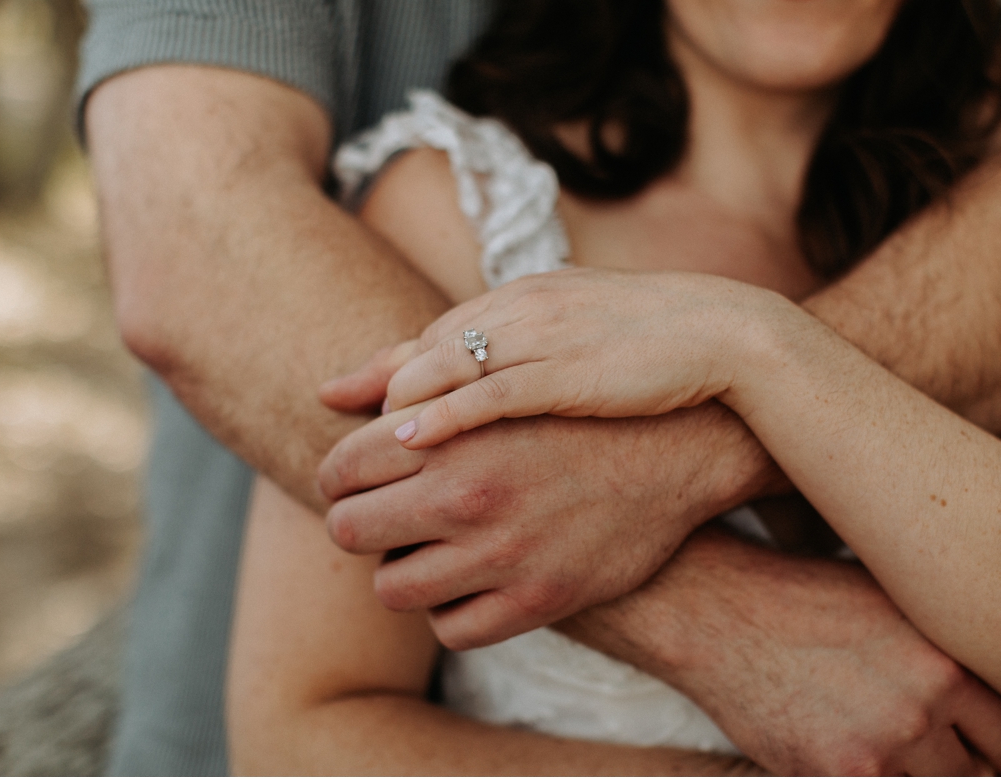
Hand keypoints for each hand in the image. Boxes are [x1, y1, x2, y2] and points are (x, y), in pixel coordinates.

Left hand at [319, 401, 781, 649]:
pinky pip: (451, 630)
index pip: (339, 467)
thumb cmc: (571, 403)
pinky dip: (448, 609)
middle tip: (380, 518)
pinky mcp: (538, 601)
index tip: (355, 480)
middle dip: (356, 524)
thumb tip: (324, 390)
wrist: (677, 448)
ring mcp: (502, 554)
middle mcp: (467, 496)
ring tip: (423, 550)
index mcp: (447, 434)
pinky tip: (466, 581)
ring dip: (398, 571)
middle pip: (349, 529)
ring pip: (391, 589)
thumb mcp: (493, 370)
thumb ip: (404, 374)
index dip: (338, 476)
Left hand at [321, 268, 777, 449]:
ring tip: (359, 459)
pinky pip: (488, 393)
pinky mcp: (567, 372)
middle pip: (425, 348)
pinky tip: (408, 442)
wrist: (725, 335)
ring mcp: (542, 338)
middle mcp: (522, 310)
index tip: (337, 394)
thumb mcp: (581, 328)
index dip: (383, 368)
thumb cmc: (657, 342)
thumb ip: (532, 343)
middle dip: (375, 393)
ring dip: (395, 411)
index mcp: (525, 298)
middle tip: (336, 441)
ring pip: (444, 367)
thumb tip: (495, 375)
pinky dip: (441, 415)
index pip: (436, 333)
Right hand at [558, 525, 1000, 775]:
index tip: (953, 717)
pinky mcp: (831, 774)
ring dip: (913, 768)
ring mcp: (876, 746)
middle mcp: (921, 704)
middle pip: (981, 769)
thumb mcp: (896, 608)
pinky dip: (866, 771)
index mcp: (946, 657)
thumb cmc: (807, 598)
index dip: (984, 729)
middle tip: (902, 717)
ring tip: (865, 721)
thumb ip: (966, 660)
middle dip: (954, 752)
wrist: (717, 608)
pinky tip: (833, 732)